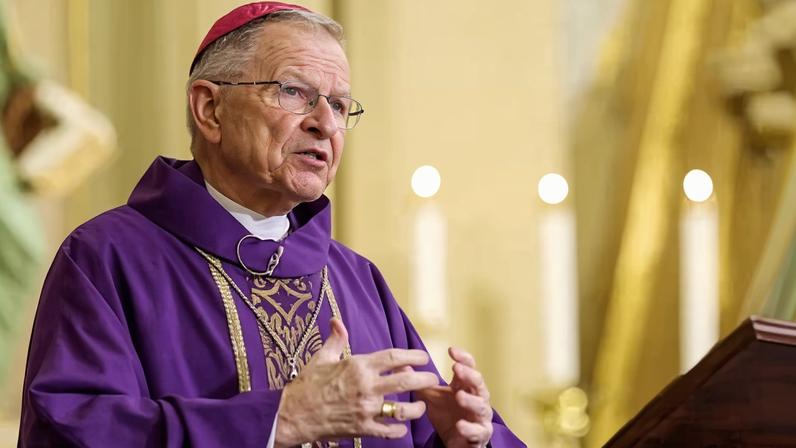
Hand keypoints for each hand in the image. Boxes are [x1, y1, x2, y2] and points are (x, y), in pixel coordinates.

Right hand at [274, 319, 438, 446]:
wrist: (292, 414)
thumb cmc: (306, 384)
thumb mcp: (321, 357)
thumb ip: (336, 339)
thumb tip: (336, 320)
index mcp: (358, 365)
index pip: (395, 357)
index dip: (414, 355)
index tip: (423, 357)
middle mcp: (366, 386)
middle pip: (406, 381)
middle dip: (425, 379)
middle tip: (432, 378)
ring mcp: (365, 409)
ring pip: (402, 410)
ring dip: (417, 408)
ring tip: (420, 405)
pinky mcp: (362, 428)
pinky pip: (389, 431)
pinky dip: (399, 429)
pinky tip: (402, 426)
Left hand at [417, 347, 492, 447]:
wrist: (453, 441)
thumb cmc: (446, 415)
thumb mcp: (431, 397)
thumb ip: (420, 382)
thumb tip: (402, 365)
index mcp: (465, 386)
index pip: (469, 367)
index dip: (463, 358)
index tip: (451, 350)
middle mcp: (477, 398)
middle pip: (479, 383)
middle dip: (469, 375)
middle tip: (457, 369)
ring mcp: (480, 416)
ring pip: (481, 406)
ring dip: (471, 400)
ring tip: (459, 395)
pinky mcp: (480, 434)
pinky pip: (478, 431)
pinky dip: (470, 428)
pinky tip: (460, 425)